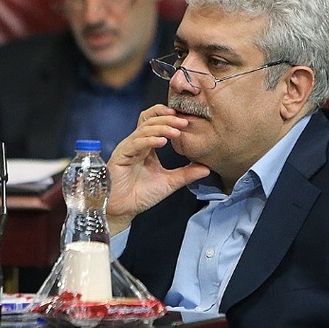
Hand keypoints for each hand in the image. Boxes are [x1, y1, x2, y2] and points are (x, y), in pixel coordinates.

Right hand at [106, 105, 210, 232]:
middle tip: (184, 122)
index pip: (156, 122)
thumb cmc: (141, 195)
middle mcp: (137, 144)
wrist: (124, 210)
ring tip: (177, 132)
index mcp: (148, 146)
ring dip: (161, 128)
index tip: (187, 119)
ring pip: (144, 130)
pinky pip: (135, 144)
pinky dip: (149, 140)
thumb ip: (186, 174)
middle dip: (168, 119)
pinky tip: (162, 141)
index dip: (169, 117)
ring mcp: (128, 149)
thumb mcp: (169, 182)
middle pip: (150, 121)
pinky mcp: (121, 156)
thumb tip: (207, 168)